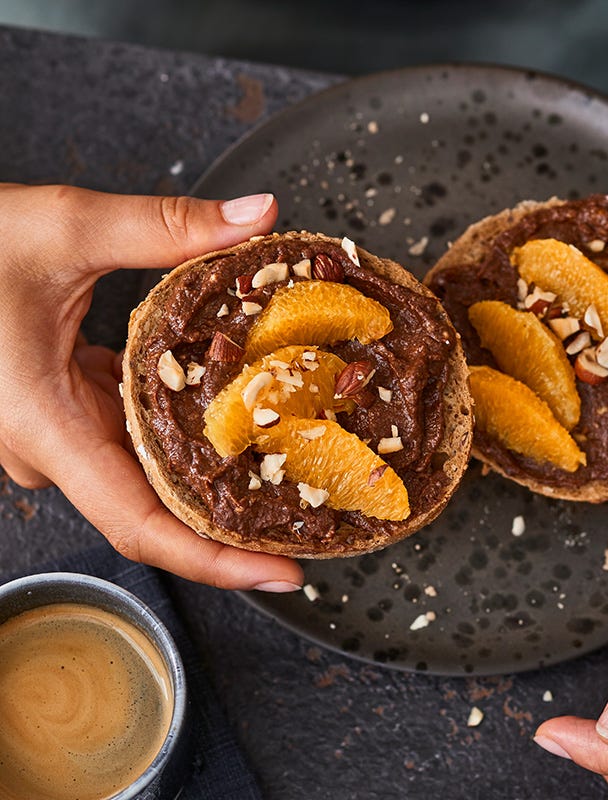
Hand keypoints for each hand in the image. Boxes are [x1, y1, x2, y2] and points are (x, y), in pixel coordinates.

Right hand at [0, 183, 303, 591]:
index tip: (279, 575)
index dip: (213, 561)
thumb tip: (258, 215)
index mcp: (43, 422)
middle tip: (311, 530)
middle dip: (232, 532)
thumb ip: (166, 227)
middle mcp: (48, 447)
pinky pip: (130, 447)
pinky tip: (232, 434)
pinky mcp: (64, 414)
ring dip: (212, 489)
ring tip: (291, 490)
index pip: (139, 525)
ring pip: (144, 482)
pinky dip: (181, 447)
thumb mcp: (65, 228)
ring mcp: (55, 435)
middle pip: (153, 515)